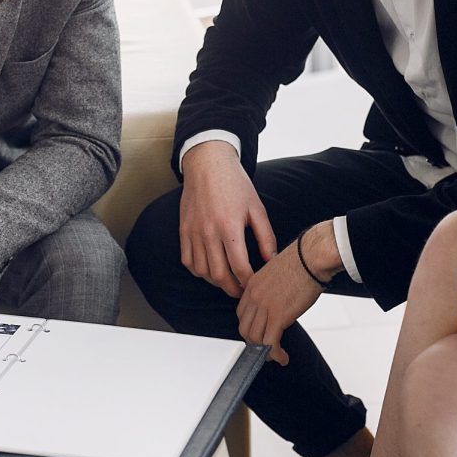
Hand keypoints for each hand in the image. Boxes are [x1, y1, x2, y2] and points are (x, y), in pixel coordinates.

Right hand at [179, 141, 276, 297]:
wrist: (208, 165)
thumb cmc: (235, 185)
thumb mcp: (256, 208)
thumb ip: (265, 236)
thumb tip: (272, 260)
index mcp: (230, 227)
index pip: (240, 267)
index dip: (248, 282)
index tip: (254, 286)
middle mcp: (209, 232)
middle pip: (219, 275)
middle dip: (233, 289)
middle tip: (242, 292)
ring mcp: (193, 232)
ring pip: (202, 271)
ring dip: (215, 281)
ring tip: (227, 281)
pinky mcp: (183, 230)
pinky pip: (187, 261)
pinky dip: (198, 271)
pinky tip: (209, 269)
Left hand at [235, 224, 338, 364]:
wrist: (312, 257)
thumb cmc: (303, 261)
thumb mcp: (278, 273)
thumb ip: (272, 288)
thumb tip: (279, 302)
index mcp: (253, 284)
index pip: (242, 313)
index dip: (250, 327)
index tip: (259, 334)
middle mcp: (254, 296)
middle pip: (245, 328)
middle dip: (255, 342)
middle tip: (266, 349)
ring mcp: (264, 306)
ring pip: (255, 338)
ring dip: (265, 352)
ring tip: (276, 356)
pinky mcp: (278, 316)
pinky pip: (270, 343)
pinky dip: (275, 354)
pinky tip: (283, 357)